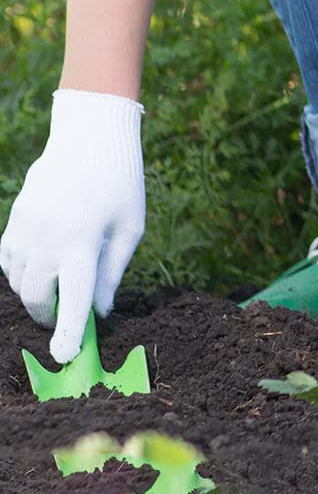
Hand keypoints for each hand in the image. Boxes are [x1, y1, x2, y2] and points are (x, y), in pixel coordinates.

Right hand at [0, 89, 144, 361]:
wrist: (90, 138)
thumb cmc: (120, 183)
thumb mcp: (130, 227)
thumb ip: (113, 272)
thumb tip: (99, 313)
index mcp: (84, 241)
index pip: (75, 298)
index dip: (70, 331)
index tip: (65, 355)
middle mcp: (49, 238)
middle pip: (37, 296)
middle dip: (49, 315)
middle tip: (64, 319)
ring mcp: (26, 229)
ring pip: (18, 282)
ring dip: (34, 294)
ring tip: (56, 286)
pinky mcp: (14, 220)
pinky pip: (8, 261)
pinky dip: (20, 273)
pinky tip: (40, 266)